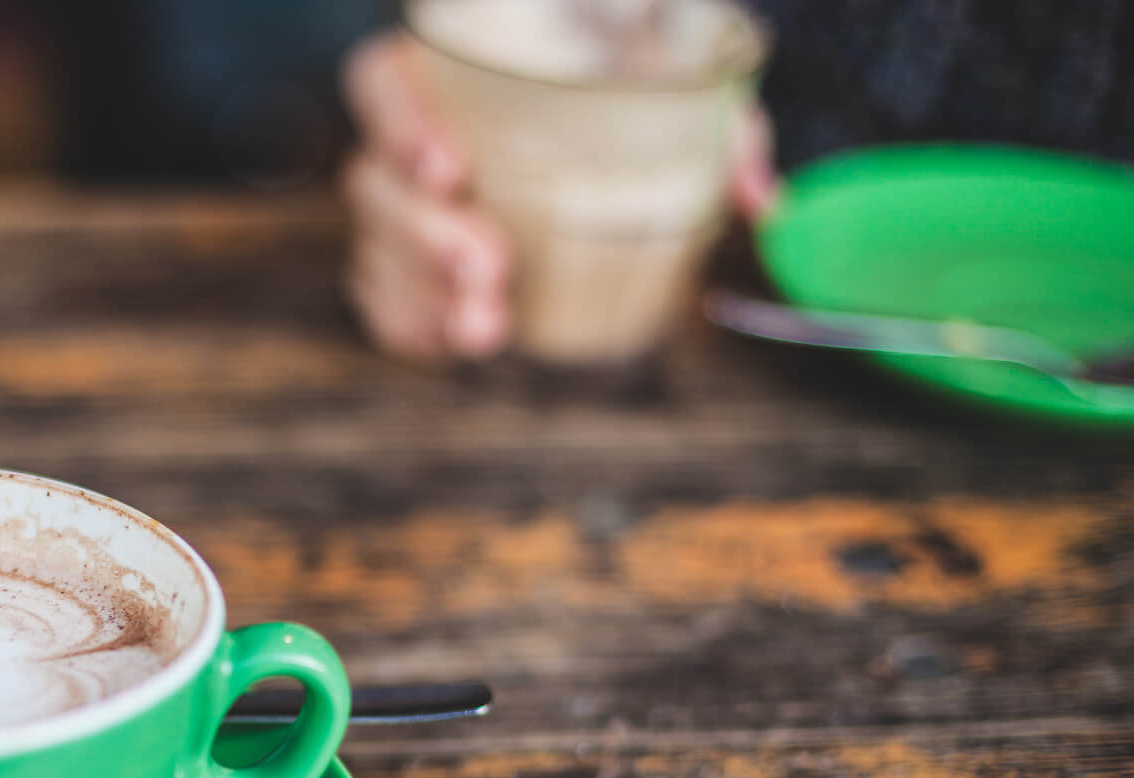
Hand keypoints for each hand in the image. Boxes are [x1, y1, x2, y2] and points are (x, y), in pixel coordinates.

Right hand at [340, 31, 778, 365]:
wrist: (601, 158)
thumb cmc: (625, 109)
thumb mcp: (679, 102)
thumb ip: (720, 135)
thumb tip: (762, 198)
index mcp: (450, 79)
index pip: (381, 83)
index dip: (399, 123)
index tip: (451, 171)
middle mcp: (409, 143)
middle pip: (373, 184)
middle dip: (424, 234)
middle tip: (489, 266)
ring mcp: (399, 212)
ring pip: (376, 252)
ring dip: (423, 295)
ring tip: (485, 327)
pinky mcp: (407, 272)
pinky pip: (384, 304)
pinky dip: (414, 327)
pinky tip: (457, 341)